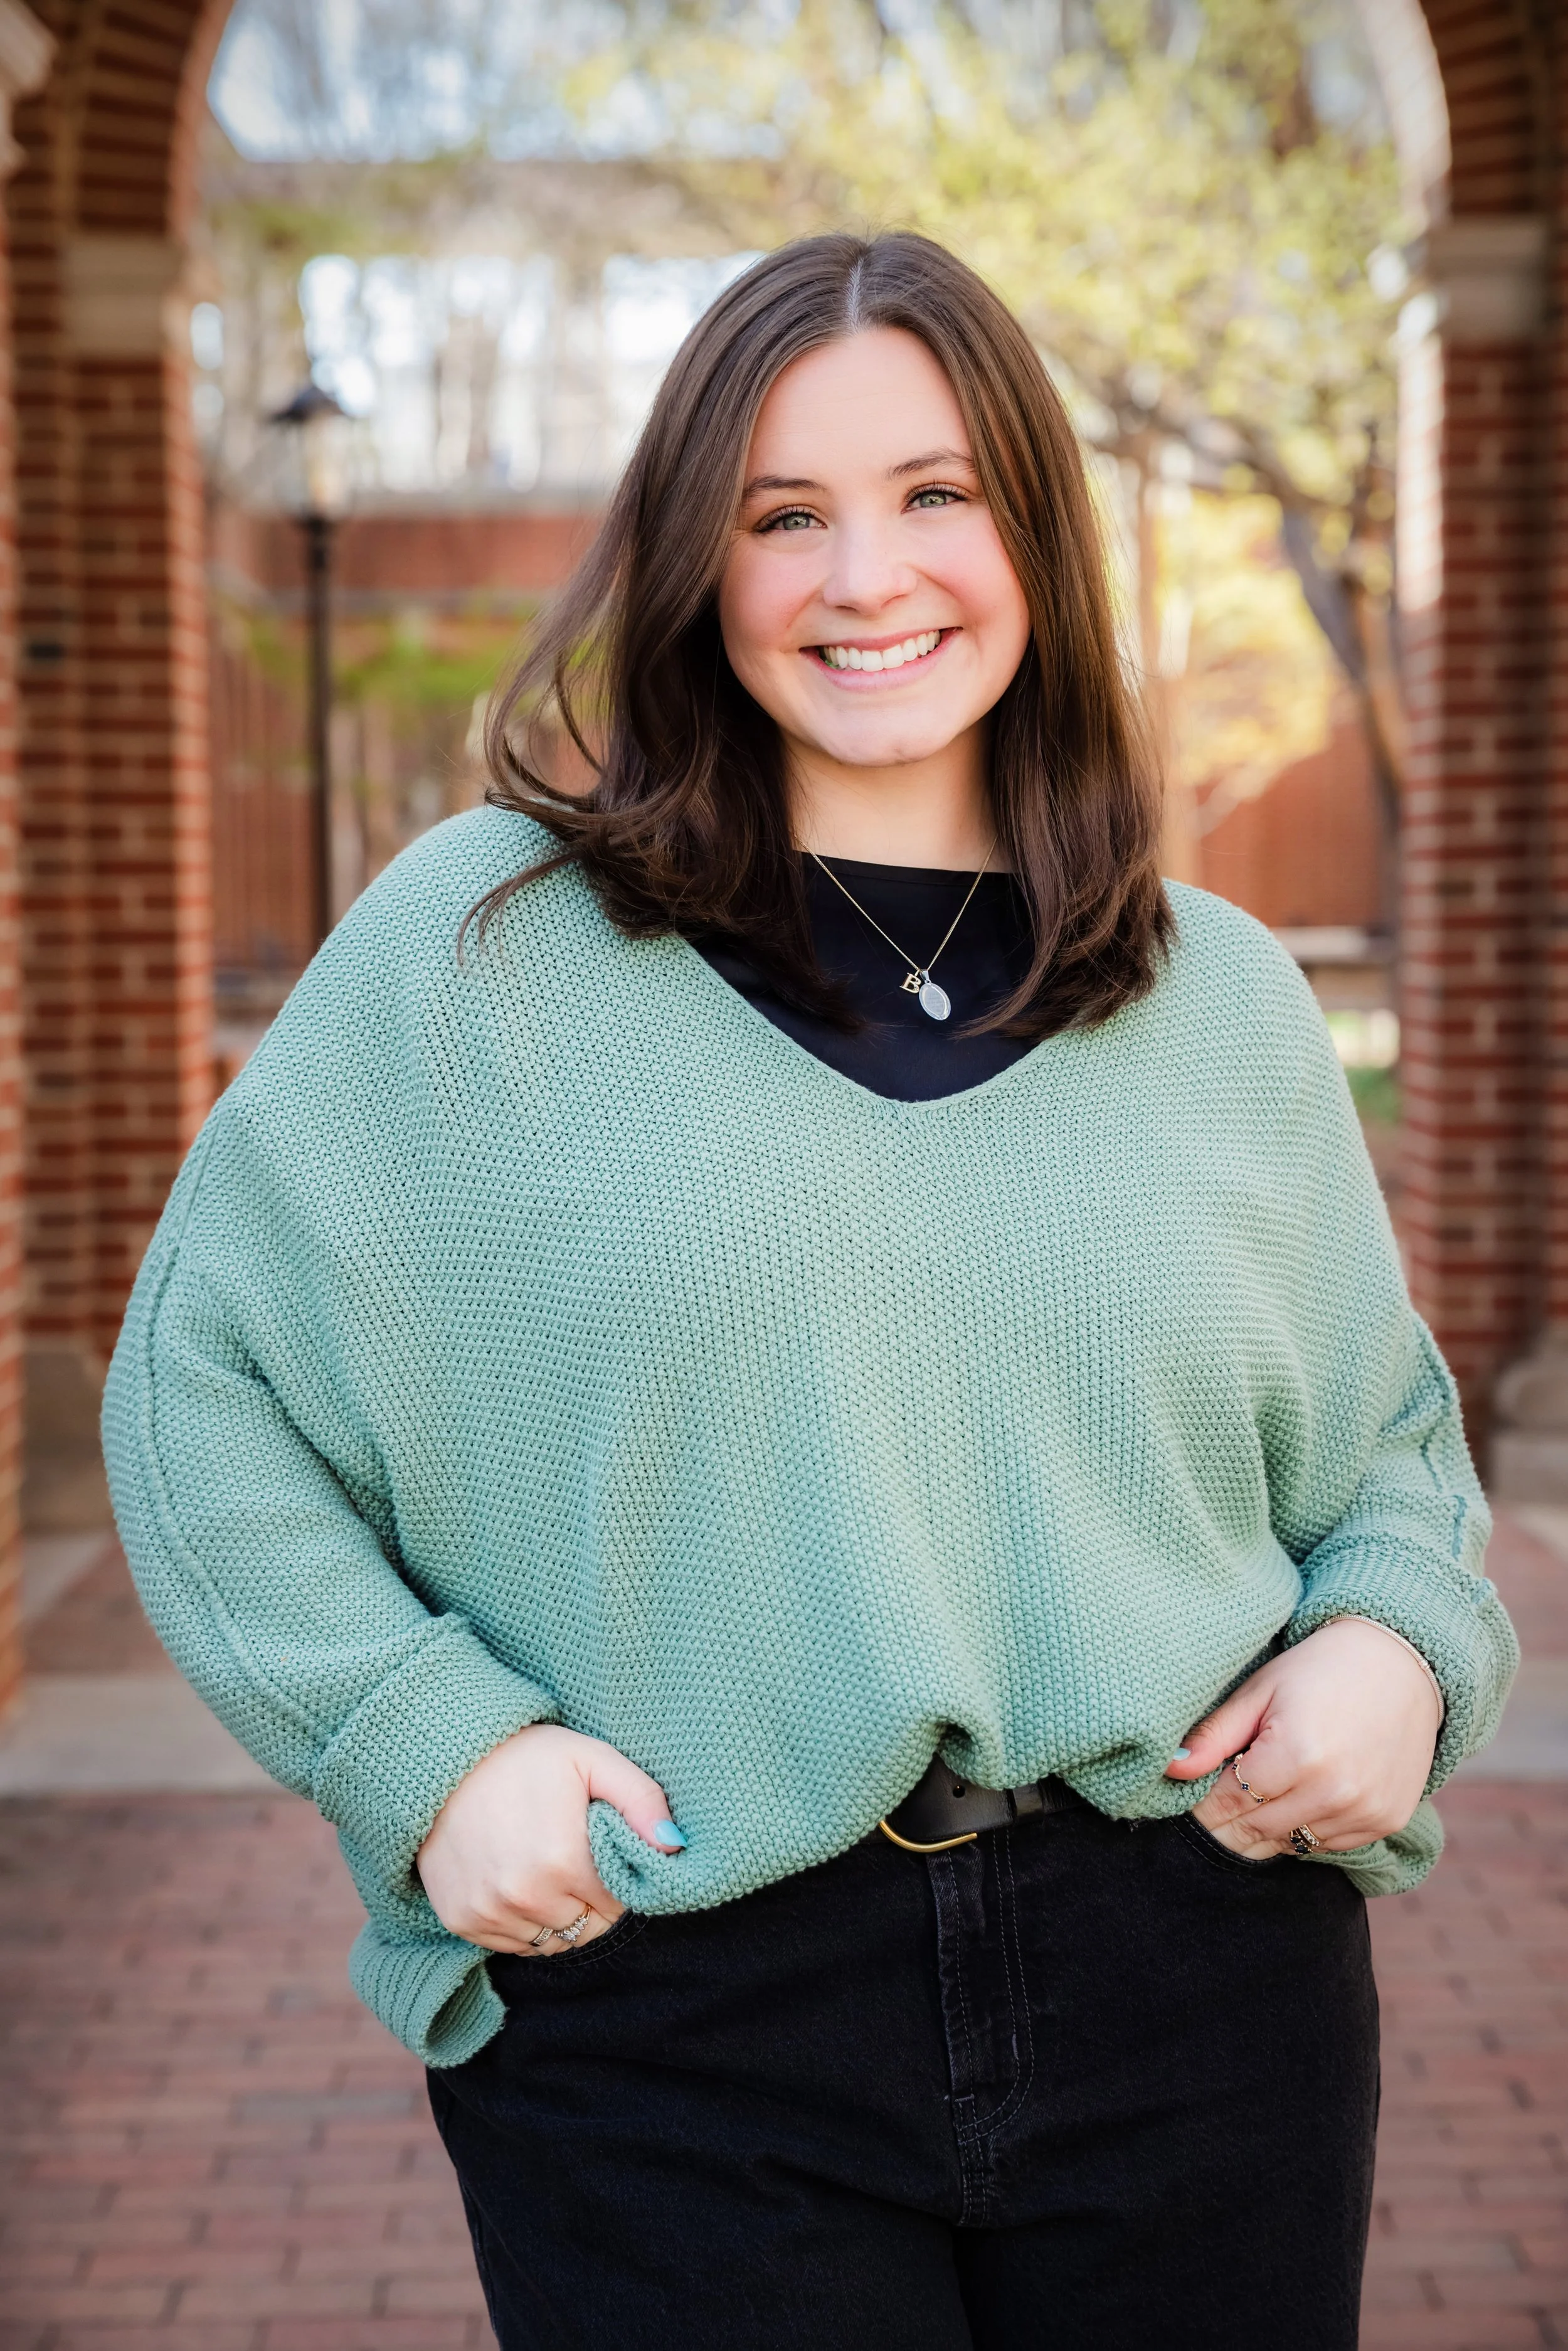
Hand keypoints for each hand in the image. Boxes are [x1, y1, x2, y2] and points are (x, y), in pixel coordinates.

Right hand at [416, 1723, 685, 1954]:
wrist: (445, 1759)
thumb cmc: (527, 1758)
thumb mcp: (592, 1760)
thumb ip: (641, 1800)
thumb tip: (674, 1844)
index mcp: (564, 1861)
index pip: (618, 1903)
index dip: (618, 1879)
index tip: (604, 1852)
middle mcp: (525, 1896)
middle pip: (587, 1929)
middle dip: (592, 1902)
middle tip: (578, 1862)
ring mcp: (489, 1912)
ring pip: (552, 1941)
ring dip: (559, 1915)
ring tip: (548, 1870)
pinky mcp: (462, 1920)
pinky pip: (513, 1944)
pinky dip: (523, 1923)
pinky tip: (519, 1881)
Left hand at [1165, 1618, 1442, 1858]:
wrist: (1400, 1663)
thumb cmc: (1318, 1670)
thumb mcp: (1260, 1691)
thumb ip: (1214, 1736)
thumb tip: (1170, 1770)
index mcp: (1295, 1755)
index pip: (1226, 1803)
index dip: (1201, 1803)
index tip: (1189, 1796)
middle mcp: (1334, 1791)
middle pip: (1253, 1831)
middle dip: (1227, 1819)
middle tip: (1217, 1799)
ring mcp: (1365, 1811)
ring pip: (1288, 1844)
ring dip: (1266, 1825)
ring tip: (1263, 1790)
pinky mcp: (1387, 1821)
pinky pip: (1326, 1845)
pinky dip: (1305, 1829)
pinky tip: (1301, 1796)